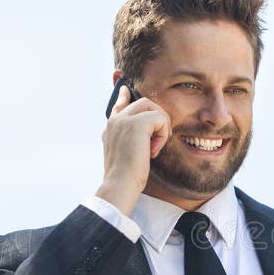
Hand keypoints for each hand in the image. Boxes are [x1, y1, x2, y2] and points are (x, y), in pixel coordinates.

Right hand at [96, 85, 171, 215]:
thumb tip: (147, 137)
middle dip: (158, 116)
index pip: (118, 104)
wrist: (120, 185)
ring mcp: (124, 120)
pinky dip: (163, 136)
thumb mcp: (126, 155)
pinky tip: (154, 151)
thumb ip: (131, 142)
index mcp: (110, 128)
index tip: (126, 89)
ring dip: (162, 126)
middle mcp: (115, 120)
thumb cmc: (125, 177)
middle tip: (161, 138)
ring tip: (156, 146)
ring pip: (152, 107)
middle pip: (143, 102)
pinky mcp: (136, 123)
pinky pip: (160, 119)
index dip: (124, 96)